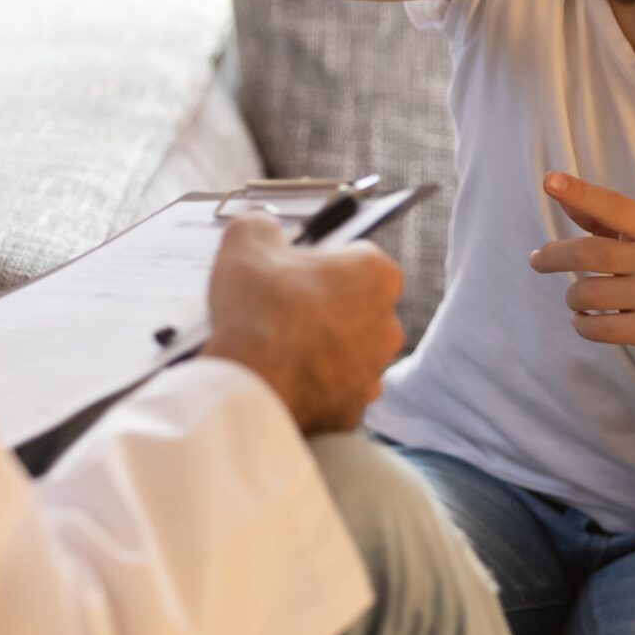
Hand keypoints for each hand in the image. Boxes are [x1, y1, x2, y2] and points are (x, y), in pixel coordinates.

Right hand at [199, 213, 403, 434]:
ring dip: (318, 349)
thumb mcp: (247, 241)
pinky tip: (281, 377)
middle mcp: (387, 324)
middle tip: (279, 308)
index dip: (319, 263)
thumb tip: (260, 227)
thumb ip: (260, 225)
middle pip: (354, 307)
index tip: (292, 270)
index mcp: (377, 274)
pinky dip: (311, 386)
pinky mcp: (352, 409)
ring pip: (344, 352)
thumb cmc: (259, 310)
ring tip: (274, 346)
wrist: (251, 383)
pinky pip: (332, 391)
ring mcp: (372, 371)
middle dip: (323, 308)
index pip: (355, 259)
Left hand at [528, 172, 634, 374]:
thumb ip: (610, 222)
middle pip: (590, 253)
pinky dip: (582, 324)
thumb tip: (565, 198)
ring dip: (573, 298)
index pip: (614, 205)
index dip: (580, 192)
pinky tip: (585, 320)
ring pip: (588, 294)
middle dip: (555, 257)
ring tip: (577, 300)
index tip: (550, 181)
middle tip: (537, 260)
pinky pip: (598, 328)